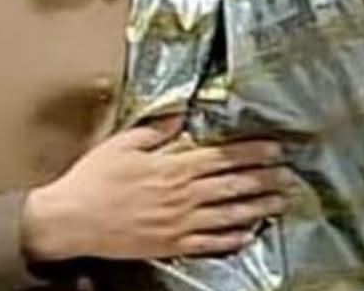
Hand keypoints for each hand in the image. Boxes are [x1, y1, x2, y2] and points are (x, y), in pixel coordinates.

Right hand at [20, 114, 295, 261]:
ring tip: (280, 202)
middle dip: (264, 179)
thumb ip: (155, 131)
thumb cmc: (94, 178)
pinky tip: (249, 234)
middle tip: (289, 175)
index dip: (251, 152)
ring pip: (228, 215)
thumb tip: (181, 118)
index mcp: (171, 167)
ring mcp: (178, 223)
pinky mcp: (171, 245)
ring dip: (258, 207)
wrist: (73, 220)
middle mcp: (181, 195)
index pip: (221, 157)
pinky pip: (209, 243)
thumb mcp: (122, 143)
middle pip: (232, 186)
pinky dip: (232, 239)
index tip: (274, 148)